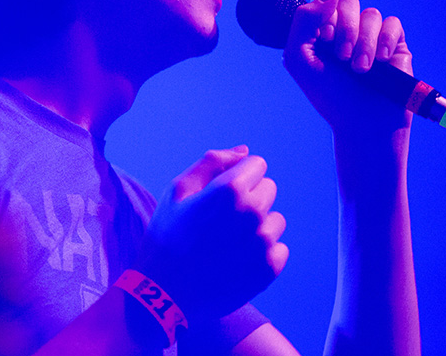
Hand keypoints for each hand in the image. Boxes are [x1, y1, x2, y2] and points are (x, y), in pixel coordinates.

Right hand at [136, 146, 287, 320]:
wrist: (166, 294)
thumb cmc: (168, 236)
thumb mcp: (178, 190)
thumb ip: (212, 162)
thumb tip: (245, 151)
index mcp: (230, 189)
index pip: (258, 165)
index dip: (238, 176)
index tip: (220, 195)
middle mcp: (253, 213)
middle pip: (269, 189)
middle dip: (250, 198)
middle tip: (221, 220)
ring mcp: (264, 242)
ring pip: (276, 219)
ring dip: (258, 226)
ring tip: (228, 242)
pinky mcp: (270, 268)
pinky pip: (279, 248)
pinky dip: (262, 252)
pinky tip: (237, 260)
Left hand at [283, 0, 412, 136]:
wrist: (362, 122)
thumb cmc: (328, 94)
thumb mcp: (299, 58)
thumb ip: (303, 20)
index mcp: (321, 30)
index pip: (324, 0)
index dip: (324, 15)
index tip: (323, 40)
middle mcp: (347, 30)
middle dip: (345, 26)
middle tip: (341, 55)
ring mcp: (371, 36)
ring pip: (371, 13)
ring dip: (364, 41)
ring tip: (360, 69)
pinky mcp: (395, 45)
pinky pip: (393, 23)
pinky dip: (384, 40)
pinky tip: (380, 62)